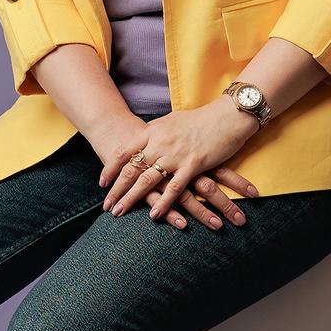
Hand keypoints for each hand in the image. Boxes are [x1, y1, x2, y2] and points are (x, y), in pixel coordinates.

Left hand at [95, 100, 260, 230]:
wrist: (227, 115)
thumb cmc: (200, 119)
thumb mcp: (172, 121)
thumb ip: (157, 132)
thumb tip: (145, 139)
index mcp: (153, 130)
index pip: (124, 151)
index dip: (111, 168)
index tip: (102, 183)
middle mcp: (160, 142)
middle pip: (131, 169)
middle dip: (117, 189)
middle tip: (106, 205)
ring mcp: (176, 154)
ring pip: (147, 180)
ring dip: (131, 198)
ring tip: (119, 212)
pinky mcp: (193, 165)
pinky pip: (174, 188)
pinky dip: (163, 203)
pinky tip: (154, 215)